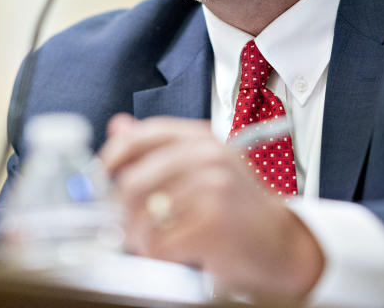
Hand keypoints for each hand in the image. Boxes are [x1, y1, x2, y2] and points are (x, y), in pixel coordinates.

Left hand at [100, 113, 323, 301]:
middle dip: (124, 214)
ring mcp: (212, 188)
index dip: (113, 156)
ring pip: (141, 218)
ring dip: (143, 240)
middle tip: (134, 228)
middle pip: (132, 182)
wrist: (283, 245)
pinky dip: (161, 256)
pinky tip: (180, 254)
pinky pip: (159, 245)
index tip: (101, 176)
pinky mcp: (212, 223)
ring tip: (162, 242)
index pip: (143, 136)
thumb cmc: (239, 211)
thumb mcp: (204, 169)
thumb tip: (118, 126)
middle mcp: (208, 157)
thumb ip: (159, 148)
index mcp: (203, 139)